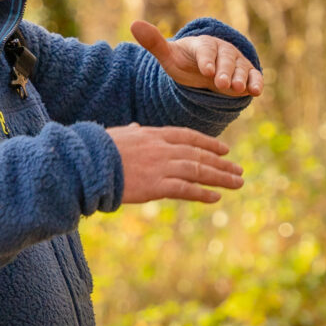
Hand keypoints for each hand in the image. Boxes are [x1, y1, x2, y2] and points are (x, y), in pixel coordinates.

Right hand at [106, 123, 244, 203]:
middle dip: (221, 163)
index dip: (209, 143)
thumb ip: (131, 132)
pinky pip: (186, 189)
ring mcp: (161, 166)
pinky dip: (202, 193)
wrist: (87, 164)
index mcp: (154, 134)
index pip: (188, 136)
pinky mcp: (157, 186)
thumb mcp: (118, 135)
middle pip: (199, 154)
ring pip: (198, 171)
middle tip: (238, 170)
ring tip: (237, 182)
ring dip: (220, 177)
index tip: (224, 149)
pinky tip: (215, 197)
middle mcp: (163, 148)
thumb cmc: (97, 150)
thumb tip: (135, 128)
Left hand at [131, 20, 263, 96]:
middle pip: (226, 58)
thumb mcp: (169, 56)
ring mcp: (236, 62)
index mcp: (203, 44)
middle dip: (224, 71)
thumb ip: (154, 43)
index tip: (206, 71)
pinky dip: (256, 82)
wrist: (201, 69)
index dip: (206, 59)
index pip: (205, 49)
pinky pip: (253, 76)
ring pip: (240, 68)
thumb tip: (134, 23)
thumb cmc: (183, 62)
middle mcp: (222, 50)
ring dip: (240, 77)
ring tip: (237, 89)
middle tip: (221, 84)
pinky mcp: (247, 73)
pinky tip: (256, 92)